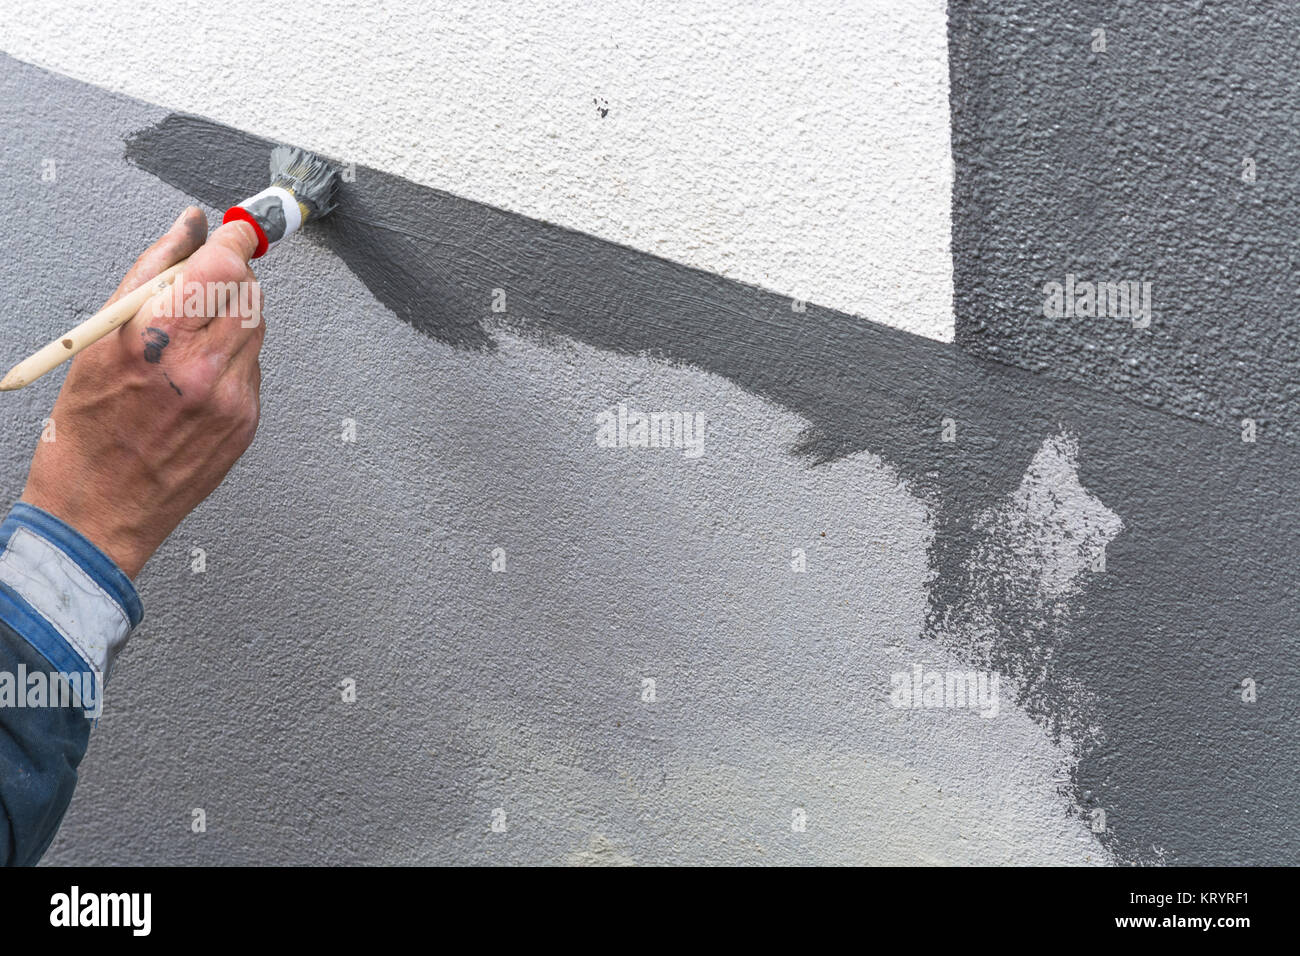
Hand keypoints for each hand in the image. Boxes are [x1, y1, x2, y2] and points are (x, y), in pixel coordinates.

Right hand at [21, 207, 264, 577]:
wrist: (99, 508)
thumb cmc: (88, 426)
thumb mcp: (100, 337)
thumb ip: (152, 270)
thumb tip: (190, 225)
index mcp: (159, 340)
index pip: (226, 266)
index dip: (236, 241)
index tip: (235, 232)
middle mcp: (204, 369)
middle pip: (251, 293)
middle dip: (231, 279)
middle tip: (199, 287)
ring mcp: (233, 399)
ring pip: (257, 328)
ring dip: (232, 317)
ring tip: (188, 339)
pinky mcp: (248, 422)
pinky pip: (254, 368)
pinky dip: (233, 357)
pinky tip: (196, 376)